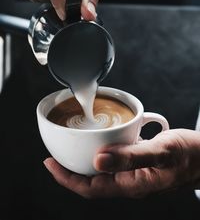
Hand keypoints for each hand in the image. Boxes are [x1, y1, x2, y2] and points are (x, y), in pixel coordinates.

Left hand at [43, 129, 199, 197]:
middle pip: (92, 182)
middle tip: (56, 155)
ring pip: (102, 172)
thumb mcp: (162, 152)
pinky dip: (101, 154)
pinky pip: (114, 163)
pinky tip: (100, 143)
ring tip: (72, 149)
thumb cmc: (189, 155)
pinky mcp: (139, 166)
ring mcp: (134, 175)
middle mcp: (130, 183)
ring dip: (85, 162)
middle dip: (71, 171)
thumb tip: (98, 160)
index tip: (50, 163)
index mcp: (132, 185)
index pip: (90, 188)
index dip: (67, 178)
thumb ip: (131, 157)